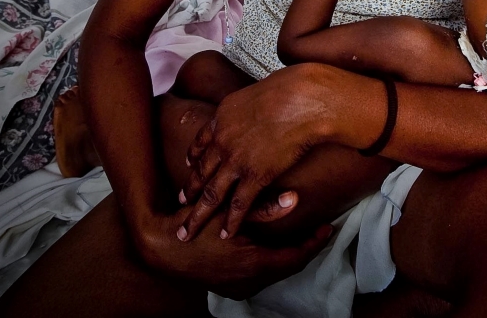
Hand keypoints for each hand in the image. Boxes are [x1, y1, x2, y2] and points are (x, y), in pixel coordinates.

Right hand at [136, 205, 331, 298]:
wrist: (159, 248)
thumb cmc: (194, 227)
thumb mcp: (228, 212)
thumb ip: (264, 208)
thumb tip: (295, 199)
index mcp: (252, 264)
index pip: (295, 257)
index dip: (314, 242)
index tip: (327, 227)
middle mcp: (248, 281)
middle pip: (288, 266)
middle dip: (305, 248)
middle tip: (319, 230)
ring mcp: (237, 287)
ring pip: (275, 273)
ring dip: (290, 255)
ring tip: (303, 236)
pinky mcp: (228, 287)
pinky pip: (262, 276)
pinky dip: (274, 261)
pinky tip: (275, 247)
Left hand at [179, 64, 333, 240]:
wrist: (305, 98)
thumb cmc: (292, 87)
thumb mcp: (259, 90)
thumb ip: (252, 104)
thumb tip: (261, 104)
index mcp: (223, 116)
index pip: (202, 141)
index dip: (195, 156)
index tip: (189, 165)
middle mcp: (223, 140)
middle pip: (201, 171)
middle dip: (189, 190)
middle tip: (181, 202)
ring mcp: (236, 160)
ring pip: (211, 194)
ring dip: (199, 215)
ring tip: (189, 229)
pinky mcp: (255, 176)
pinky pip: (239, 204)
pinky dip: (232, 221)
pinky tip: (226, 233)